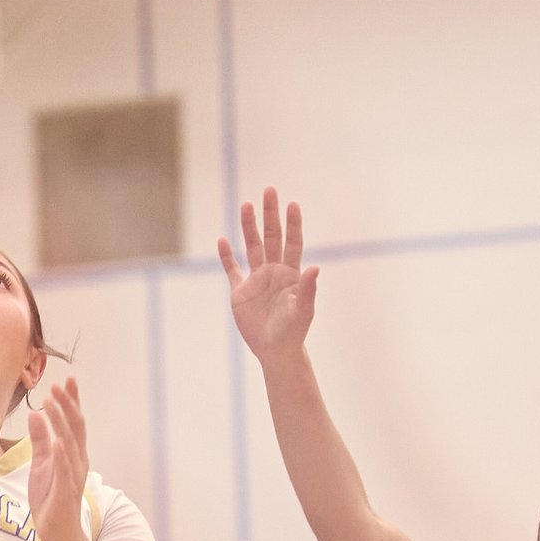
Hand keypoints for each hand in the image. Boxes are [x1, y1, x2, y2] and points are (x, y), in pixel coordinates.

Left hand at [26, 373, 91, 540]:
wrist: (57, 531)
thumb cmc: (51, 497)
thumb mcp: (41, 463)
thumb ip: (40, 439)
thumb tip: (35, 414)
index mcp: (73, 453)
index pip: (74, 422)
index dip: (72, 401)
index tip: (67, 380)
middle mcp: (78, 461)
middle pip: (76, 428)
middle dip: (67, 405)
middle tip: (57, 386)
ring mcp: (73, 475)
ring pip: (70, 444)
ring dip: (61, 422)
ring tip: (51, 402)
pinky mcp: (65, 491)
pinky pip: (65, 470)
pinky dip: (62, 454)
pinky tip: (58, 440)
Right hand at [218, 188, 318, 364]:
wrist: (275, 350)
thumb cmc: (294, 332)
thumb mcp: (303, 311)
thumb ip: (308, 289)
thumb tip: (316, 267)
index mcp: (290, 273)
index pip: (292, 242)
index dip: (293, 224)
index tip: (292, 204)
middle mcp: (273, 271)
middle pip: (272, 236)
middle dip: (270, 214)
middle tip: (270, 190)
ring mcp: (256, 279)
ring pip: (251, 246)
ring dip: (248, 226)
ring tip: (245, 205)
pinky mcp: (240, 291)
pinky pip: (232, 269)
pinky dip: (226, 256)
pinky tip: (222, 239)